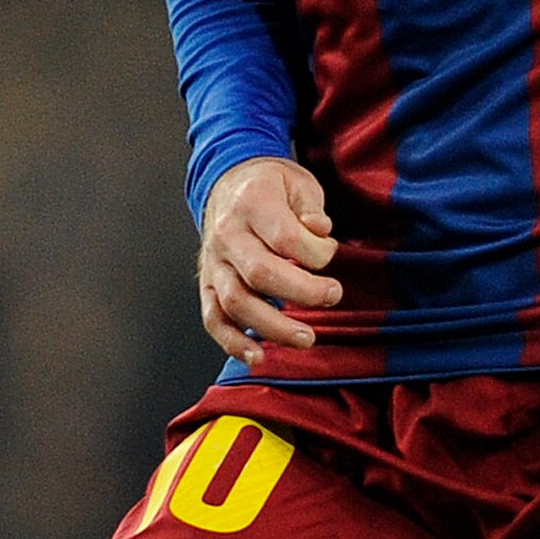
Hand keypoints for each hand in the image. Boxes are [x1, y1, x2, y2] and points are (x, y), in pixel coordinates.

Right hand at [198, 156, 340, 364]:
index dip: (315, 253)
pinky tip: (257, 356)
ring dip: (272, 327)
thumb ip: (311, 209)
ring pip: (236, 301)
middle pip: (260, 273)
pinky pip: (213, 318)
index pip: (285, 237)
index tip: (330, 252)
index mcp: (252, 203)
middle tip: (331, 296)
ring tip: (305, 338)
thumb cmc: (269, 186)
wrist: (228, 182)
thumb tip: (320, 231)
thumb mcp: (298, 182)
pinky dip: (232, 341)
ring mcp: (214, 262)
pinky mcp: (207, 283)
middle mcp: (227, 234)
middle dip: (302, 292)